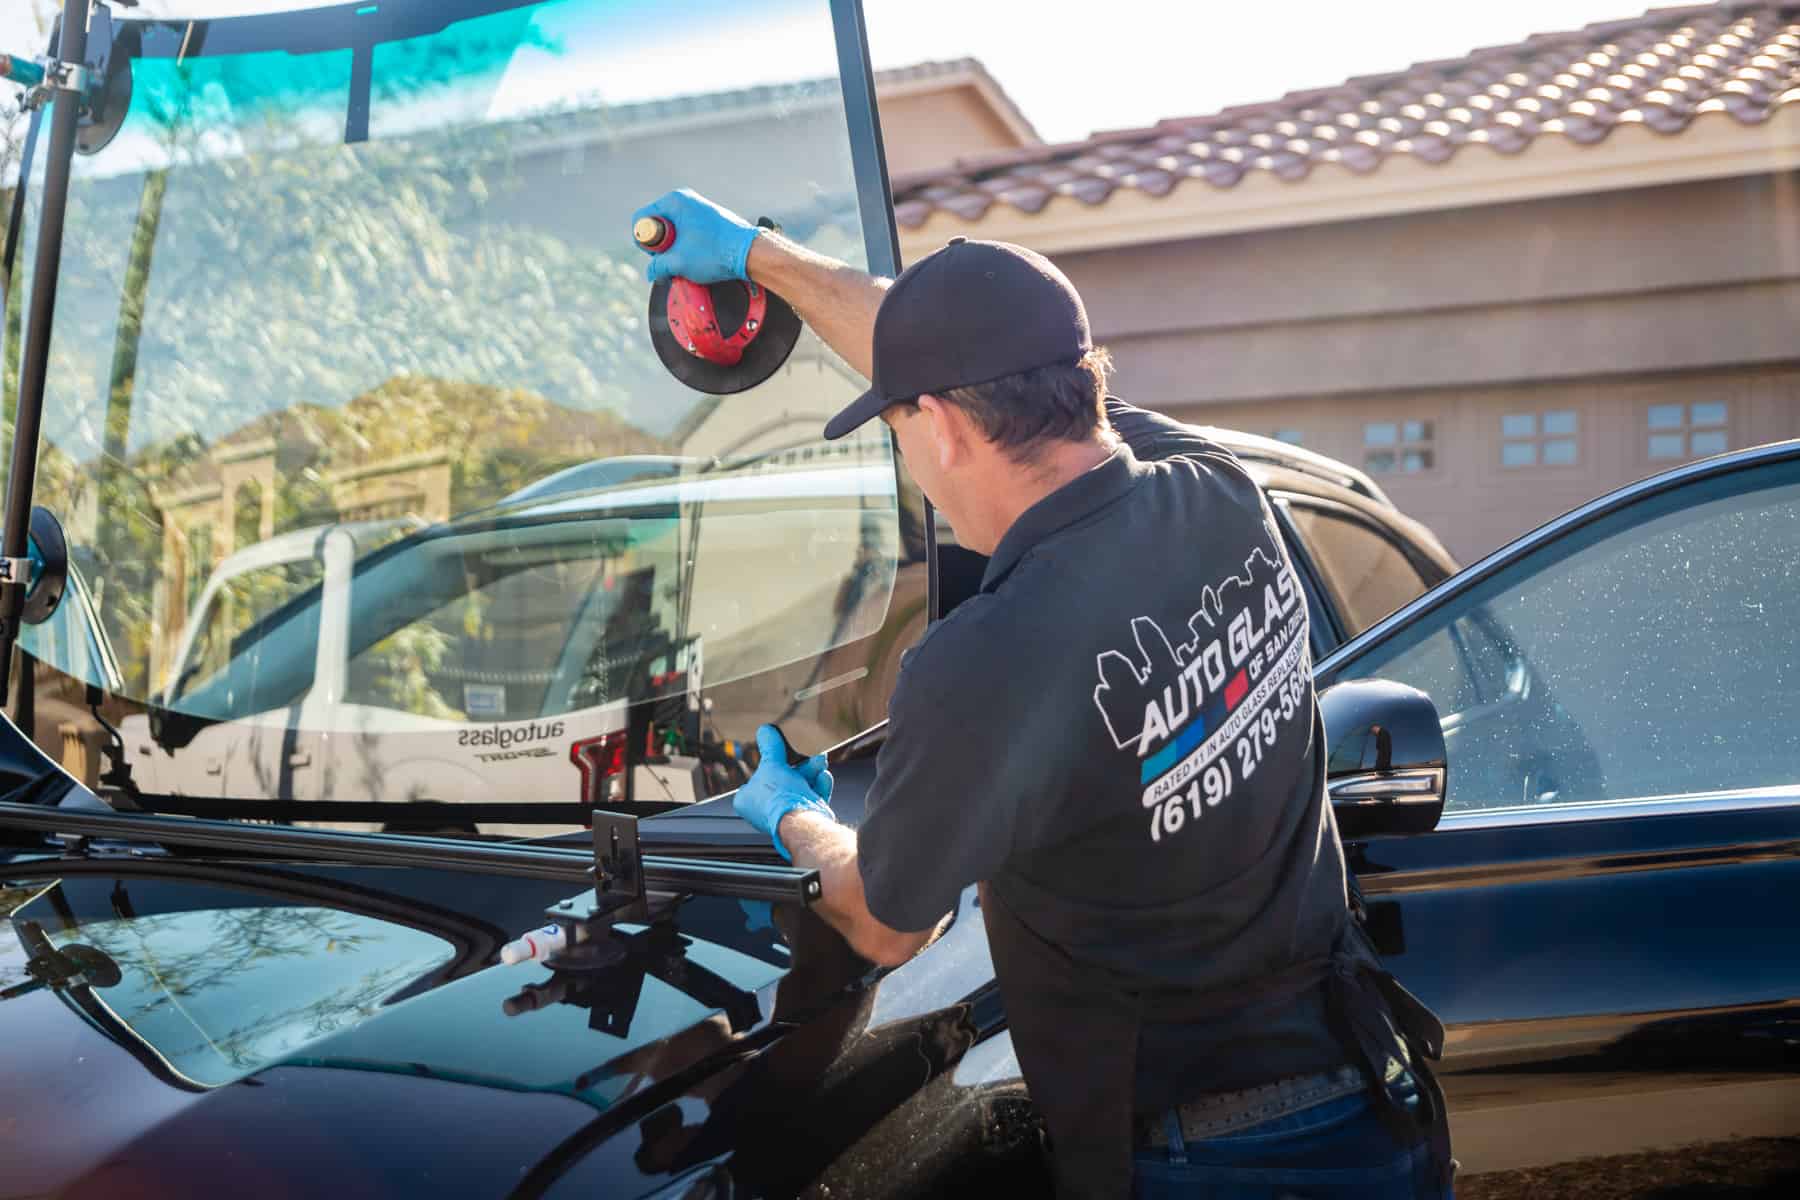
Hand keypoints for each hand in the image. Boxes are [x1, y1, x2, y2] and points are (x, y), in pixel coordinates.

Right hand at [632, 188, 760, 284]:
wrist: (750, 252)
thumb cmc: (717, 251)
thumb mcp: (679, 261)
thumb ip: (657, 266)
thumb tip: (651, 272)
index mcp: (674, 201)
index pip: (642, 219)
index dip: (644, 241)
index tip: (656, 255)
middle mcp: (685, 200)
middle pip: (657, 226)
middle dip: (661, 247)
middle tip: (672, 260)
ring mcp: (697, 209)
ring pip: (672, 232)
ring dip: (674, 250)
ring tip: (688, 261)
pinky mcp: (707, 221)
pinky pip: (686, 234)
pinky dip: (686, 247)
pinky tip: (697, 258)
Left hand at [733, 725, 834, 860]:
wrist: (801, 820)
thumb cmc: (779, 796)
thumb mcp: (772, 763)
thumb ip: (770, 747)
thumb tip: (765, 730)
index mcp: (745, 801)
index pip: (756, 778)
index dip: (770, 766)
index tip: (781, 758)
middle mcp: (762, 811)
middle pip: (783, 780)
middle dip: (800, 767)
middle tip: (809, 758)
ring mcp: (783, 815)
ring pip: (799, 787)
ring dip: (812, 773)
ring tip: (820, 764)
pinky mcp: (802, 818)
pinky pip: (809, 798)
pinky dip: (818, 787)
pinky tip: (823, 777)